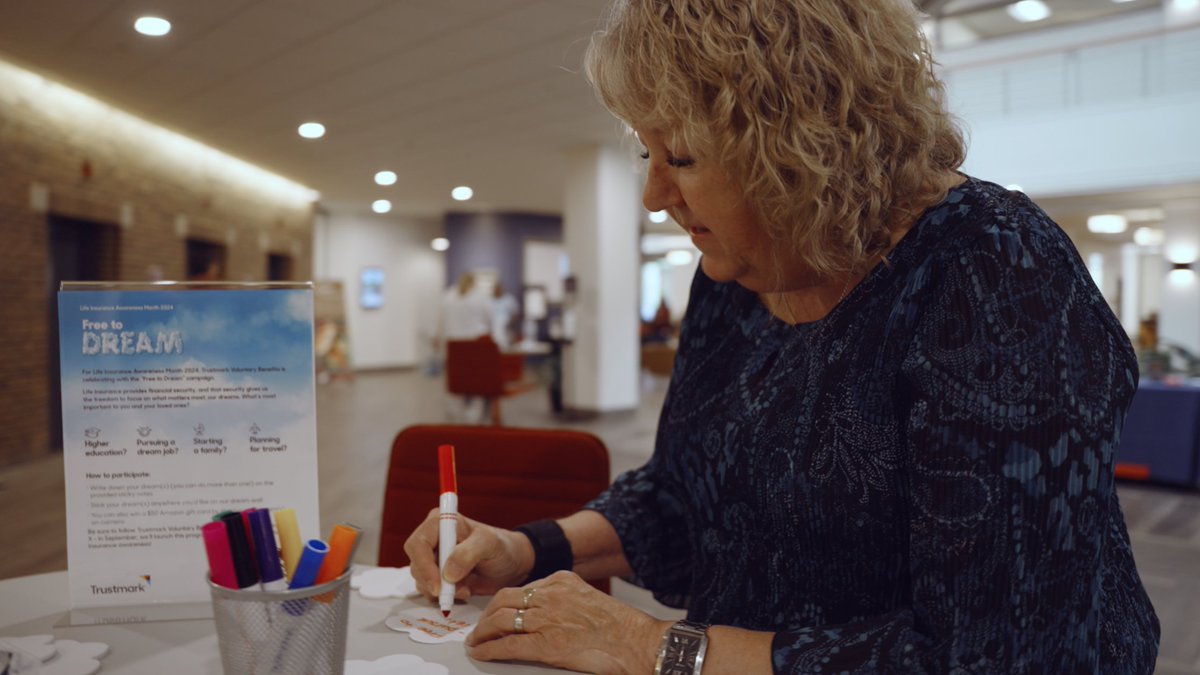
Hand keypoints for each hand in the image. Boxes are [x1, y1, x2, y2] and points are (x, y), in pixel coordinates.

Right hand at [403, 508, 532, 600]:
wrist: (512, 565)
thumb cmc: (502, 547)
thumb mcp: (490, 544)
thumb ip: (468, 554)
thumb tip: (447, 573)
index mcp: (440, 522)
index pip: (418, 544)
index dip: (424, 566)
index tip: (439, 586)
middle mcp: (432, 539)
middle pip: (416, 565)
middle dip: (433, 583)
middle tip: (456, 592)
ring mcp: (433, 559)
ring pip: (421, 581)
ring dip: (442, 591)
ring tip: (466, 588)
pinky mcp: (438, 576)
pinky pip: (430, 591)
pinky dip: (445, 597)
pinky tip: (464, 591)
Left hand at [466, 571, 668, 674]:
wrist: (635, 642)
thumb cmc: (619, 627)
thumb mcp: (588, 599)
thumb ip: (566, 600)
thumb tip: (548, 615)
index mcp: (561, 580)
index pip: (521, 588)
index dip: (503, 602)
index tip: (496, 611)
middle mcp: (550, 595)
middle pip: (504, 600)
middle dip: (487, 614)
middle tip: (480, 627)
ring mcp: (546, 618)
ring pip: (500, 620)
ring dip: (483, 632)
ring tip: (476, 641)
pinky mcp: (544, 644)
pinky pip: (507, 645)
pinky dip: (489, 649)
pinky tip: (482, 653)